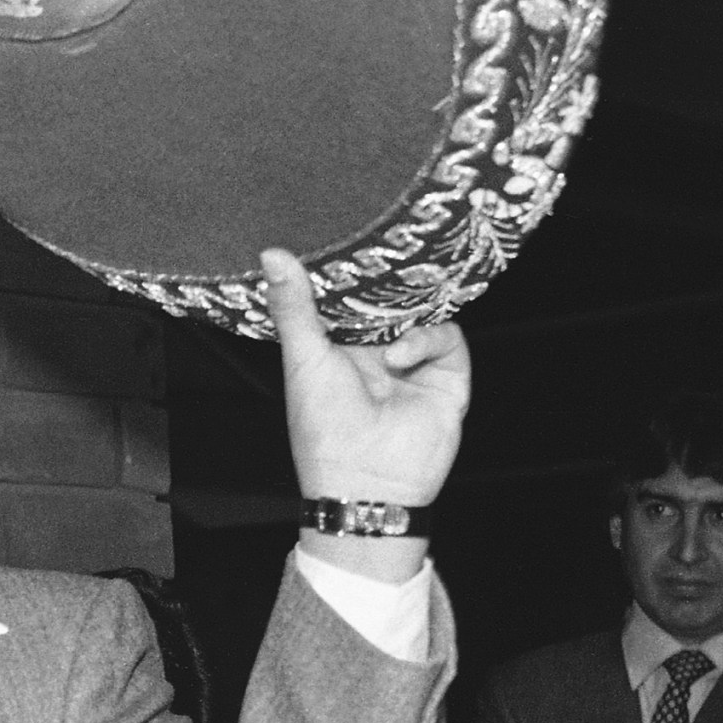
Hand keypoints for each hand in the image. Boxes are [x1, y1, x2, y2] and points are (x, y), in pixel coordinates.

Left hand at [267, 248, 470, 509]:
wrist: (365, 484)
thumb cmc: (324, 427)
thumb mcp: (304, 358)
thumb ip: (294, 307)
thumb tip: (272, 255)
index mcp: (340, 345)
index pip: (351, 296)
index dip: (351, 272)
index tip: (347, 238)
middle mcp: (378, 350)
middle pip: (393, 299)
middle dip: (390, 282)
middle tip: (384, 252)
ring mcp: (414, 361)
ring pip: (425, 313)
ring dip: (408, 312)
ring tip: (385, 320)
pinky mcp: (446, 375)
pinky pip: (449, 338)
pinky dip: (426, 339)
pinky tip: (398, 356)